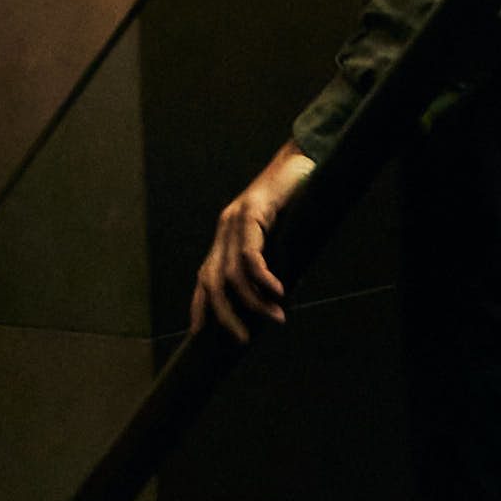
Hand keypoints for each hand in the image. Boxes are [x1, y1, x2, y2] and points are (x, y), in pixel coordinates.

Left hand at [190, 146, 315, 345]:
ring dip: (253, 301)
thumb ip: (271, 259)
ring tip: (276, 317)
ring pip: (232, 273)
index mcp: (226, 234)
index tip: (198, 332)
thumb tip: (277, 297)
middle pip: (212, 280)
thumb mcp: (279, 235)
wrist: (302, 161)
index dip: (200, 304)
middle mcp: (225, 228)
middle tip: (242, 339)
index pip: (205, 275)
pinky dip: (263, 278)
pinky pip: (251, 254)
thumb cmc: (295, 199)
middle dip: (223, 314)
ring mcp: (236, 218)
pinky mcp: (253, 211)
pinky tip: (278, 291)